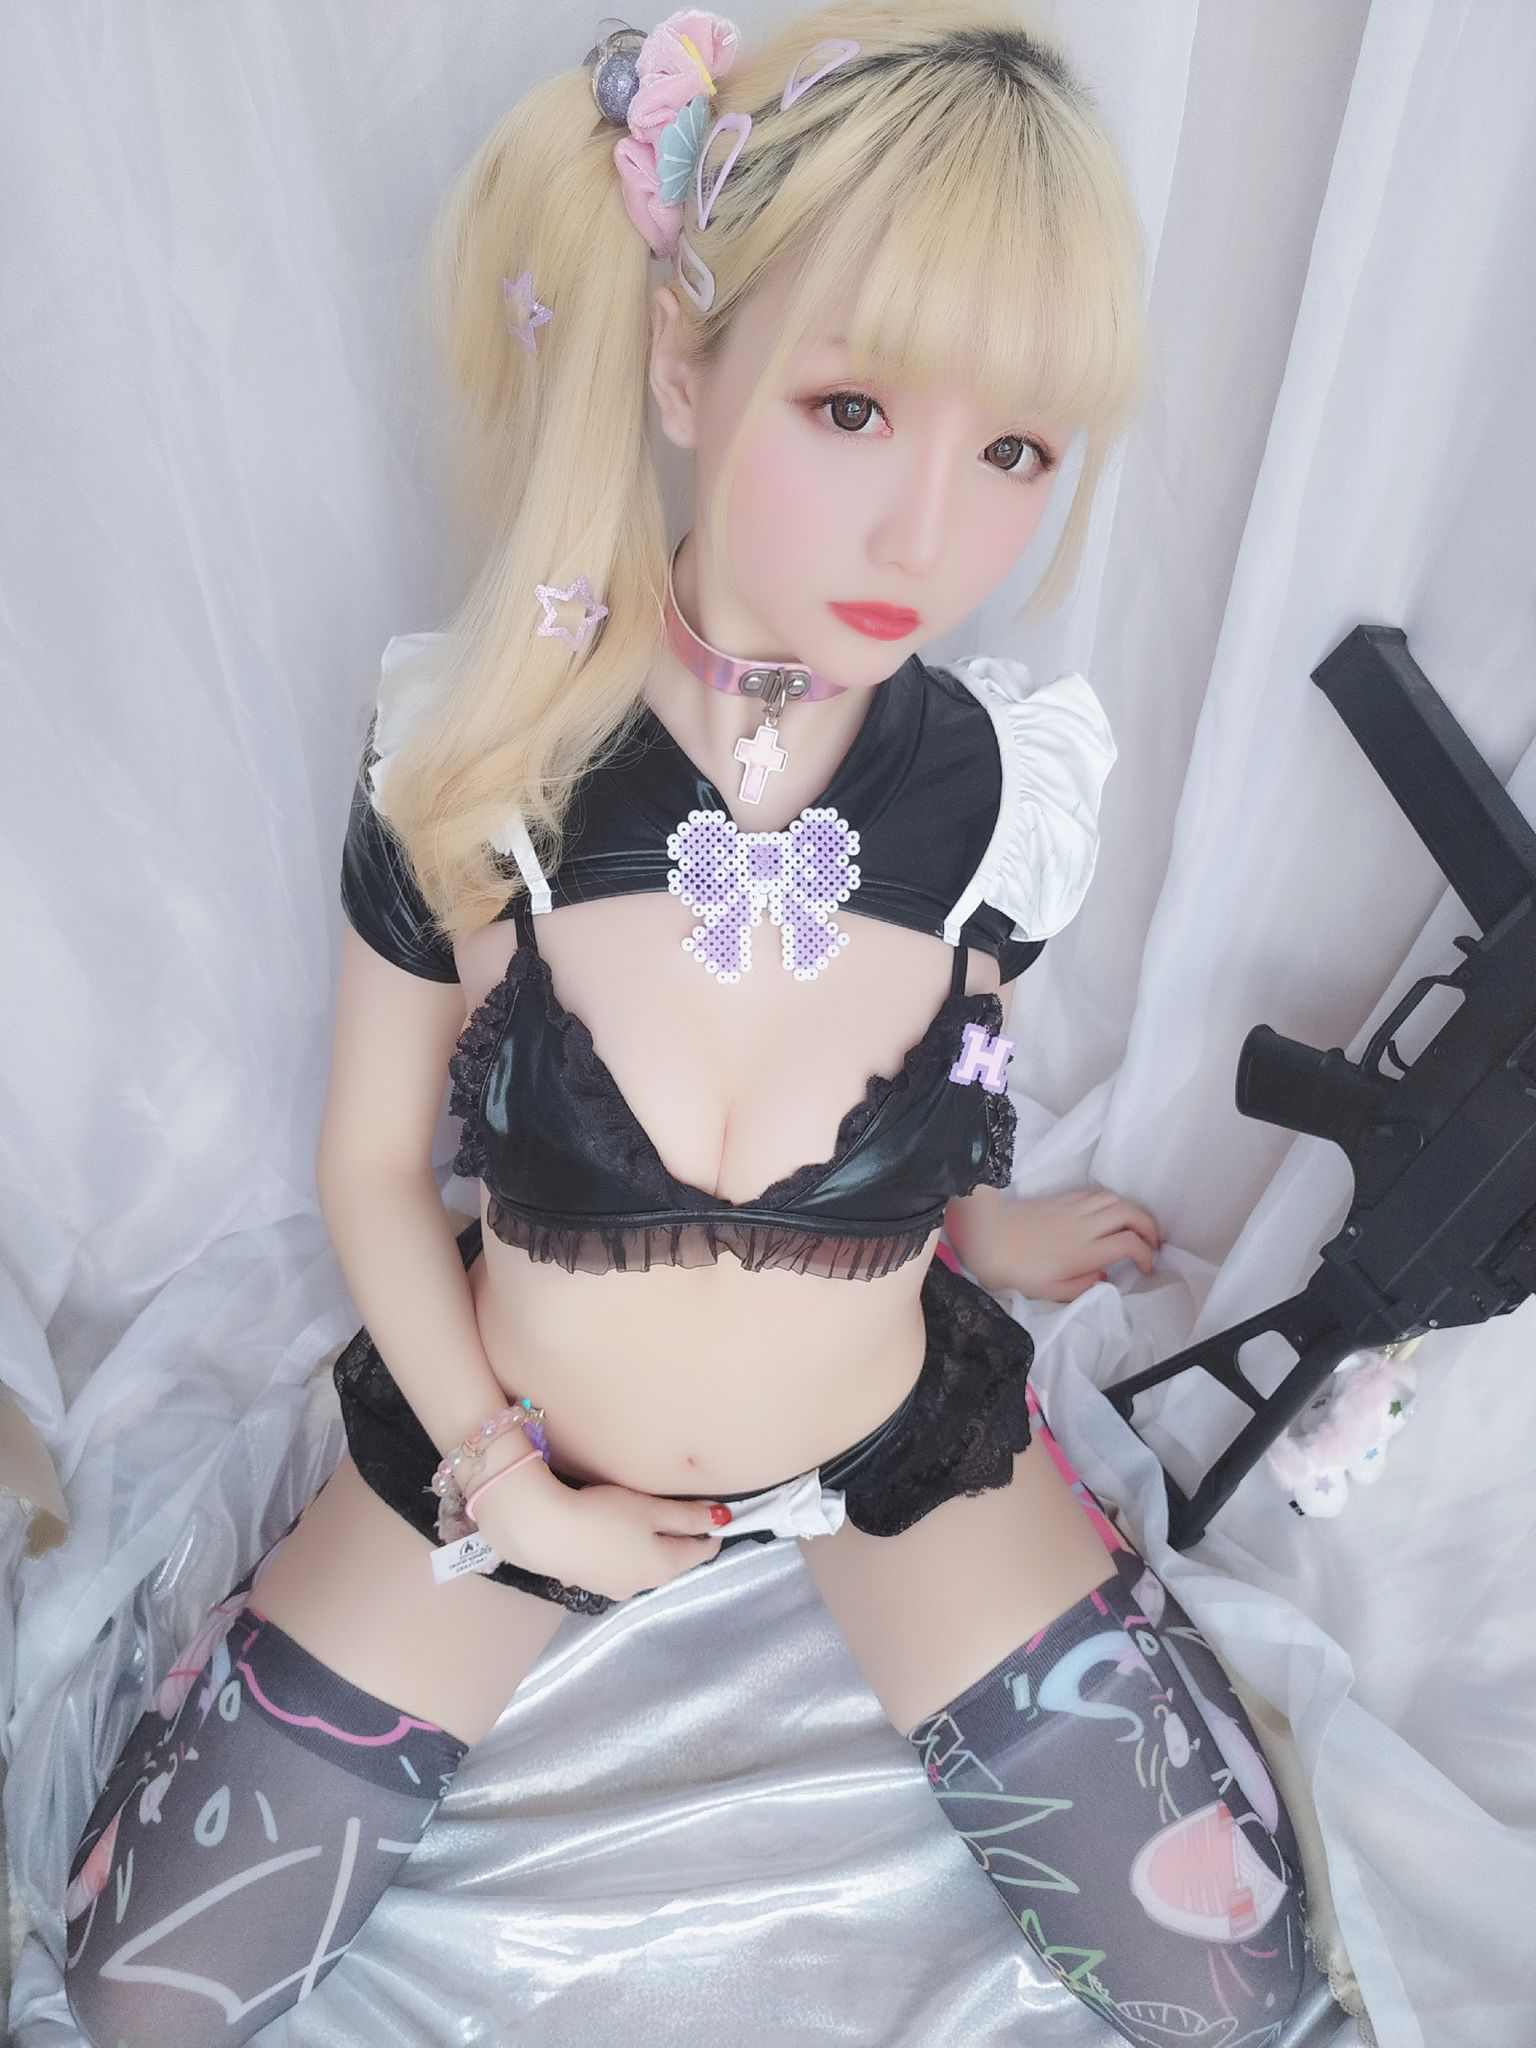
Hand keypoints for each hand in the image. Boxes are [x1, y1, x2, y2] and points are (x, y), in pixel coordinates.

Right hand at [473, 1469, 727, 1603]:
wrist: (543, 1531)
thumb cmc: (604, 1516)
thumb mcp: (651, 1509)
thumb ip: (688, 1516)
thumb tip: (723, 1520)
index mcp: (664, 1568)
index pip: (702, 1551)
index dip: (711, 1530)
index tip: (714, 1510)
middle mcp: (642, 1586)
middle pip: (673, 1561)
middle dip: (681, 1539)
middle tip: (681, 1511)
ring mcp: (613, 1589)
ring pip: (645, 1566)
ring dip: (651, 1548)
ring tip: (644, 1521)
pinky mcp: (588, 1582)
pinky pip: (619, 1567)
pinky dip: (624, 1552)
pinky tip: (611, 1536)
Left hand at [998, 1186, 1162, 1302]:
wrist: (986, 1235)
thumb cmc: (1014, 1269)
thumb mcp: (1049, 1290)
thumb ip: (1081, 1286)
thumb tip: (1104, 1278)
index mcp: (1084, 1251)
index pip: (1129, 1244)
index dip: (1146, 1254)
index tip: (1146, 1267)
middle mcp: (1084, 1225)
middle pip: (1131, 1214)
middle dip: (1150, 1227)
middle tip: (1154, 1243)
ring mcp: (1074, 1207)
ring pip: (1117, 1199)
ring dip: (1135, 1211)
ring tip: (1138, 1227)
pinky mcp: (1063, 1198)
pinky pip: (1098, 1193)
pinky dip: (1114, 1201)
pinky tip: (1111, 1214)